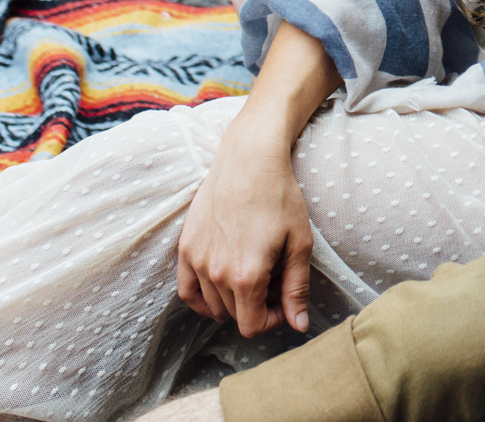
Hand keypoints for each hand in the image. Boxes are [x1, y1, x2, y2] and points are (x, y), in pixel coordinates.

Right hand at [177, 109, 314, 335]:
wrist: (249, 158)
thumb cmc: (280, 197)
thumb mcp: (299, 243)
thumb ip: (296, 288)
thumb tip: (298, 326)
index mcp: (246, 276)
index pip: (251, 326)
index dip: (271, 321)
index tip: (283, 302)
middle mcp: (216, 273)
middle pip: (233, 315)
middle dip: (256, 307)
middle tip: (273, 280)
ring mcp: (196, 260)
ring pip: (212, 305)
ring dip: (233, 300)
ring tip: (252, 274)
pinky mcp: (185, 247)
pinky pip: (186, 290)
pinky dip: (202, 298)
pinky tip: (219, 288)